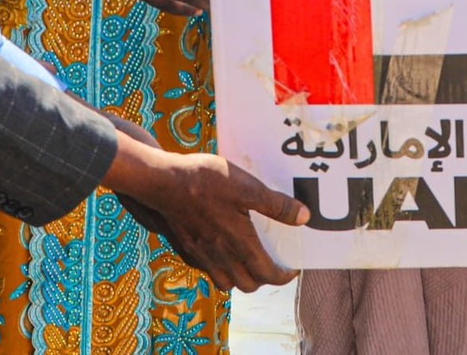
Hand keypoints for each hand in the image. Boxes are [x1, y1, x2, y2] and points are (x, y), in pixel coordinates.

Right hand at [102, 131, 308, 291]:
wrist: (162, 183)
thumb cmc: (205, 181)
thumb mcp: (247, 187)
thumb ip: (276, 205)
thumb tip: (303, 218)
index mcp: (240, 244)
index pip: (267, 275)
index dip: (283, 276)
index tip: (291, 270)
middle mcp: (221, 257)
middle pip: (248, 285)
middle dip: (264, 279)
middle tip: (271, 263)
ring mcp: (201, 256)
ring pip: (226, 283)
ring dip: (241, 277)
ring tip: (248, 260)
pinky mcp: (187, 250)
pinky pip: (208, 271)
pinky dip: (220, 269)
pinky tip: (221, 251)